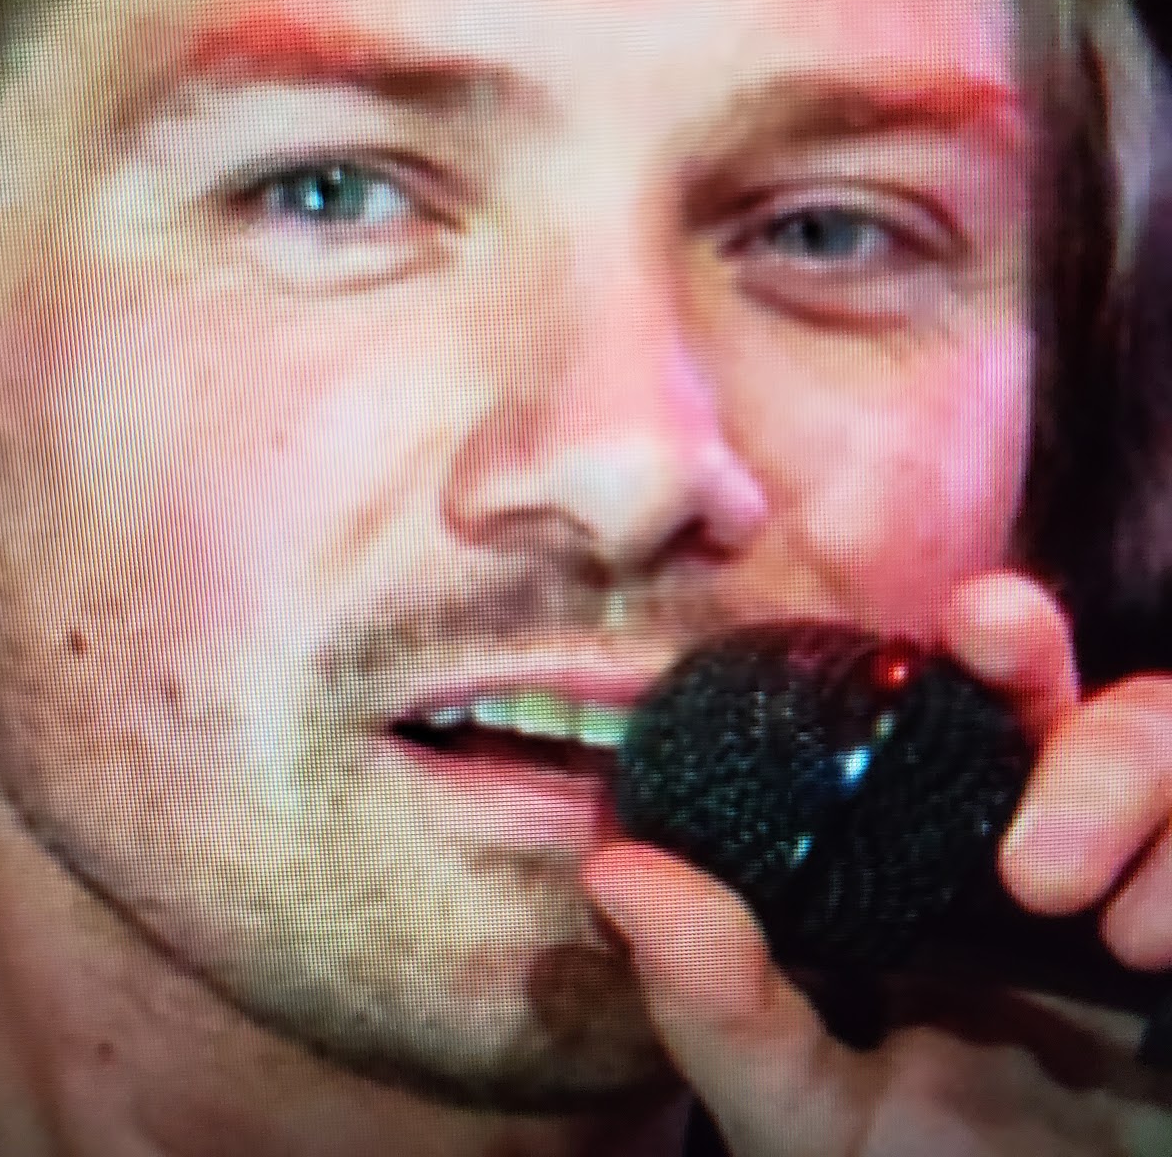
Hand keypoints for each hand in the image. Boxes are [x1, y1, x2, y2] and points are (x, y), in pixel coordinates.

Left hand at [580, 570, 1171, 1153]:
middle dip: (1052, 676)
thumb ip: (722, 1001)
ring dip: (1135, 788)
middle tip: (1009, 730)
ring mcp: (1148, 885)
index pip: (969, 699)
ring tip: (1108, 931)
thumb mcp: (808, 1111)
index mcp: (953, 849)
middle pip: (1082, 692)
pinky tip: (1150, 952)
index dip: (985, 637)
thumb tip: (615, 867)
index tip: (967, 624)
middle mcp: (1061, 845)